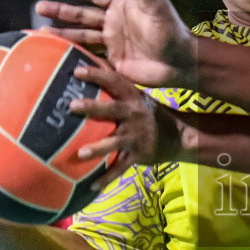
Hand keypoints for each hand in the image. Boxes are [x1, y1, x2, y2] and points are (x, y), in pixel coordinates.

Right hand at [36, 0, 197, 88]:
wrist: (181, 63)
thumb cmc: (172, 31)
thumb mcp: (157, 5)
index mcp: (122, 6)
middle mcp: (114, 23)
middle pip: (81, 15)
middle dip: (60, 11)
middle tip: (38, 8)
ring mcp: (113, 43)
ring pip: (81, 37)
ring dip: (62, 35)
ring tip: (41, 32)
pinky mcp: (114, 62)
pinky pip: (90, 58)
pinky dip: (75, 57)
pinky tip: (58, 57)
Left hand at [69, 60, 184, 187]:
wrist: (177, 137)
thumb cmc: (147, 112)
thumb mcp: (137, 96)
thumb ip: (115, 86)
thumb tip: (86, 65)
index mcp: (133, 97)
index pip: (114, 81)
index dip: (96, 75)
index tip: (76, 71)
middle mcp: (135, 114)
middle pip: (112, 109)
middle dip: (93, 107)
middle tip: (72, 106)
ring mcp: (136, 136)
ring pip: (115, 142)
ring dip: (98, 148)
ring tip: (80, 153)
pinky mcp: (138, 155)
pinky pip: (121, 168)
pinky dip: (107, 177)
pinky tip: (92, 185)